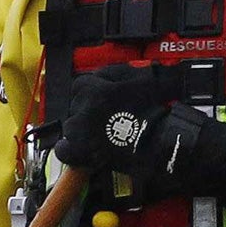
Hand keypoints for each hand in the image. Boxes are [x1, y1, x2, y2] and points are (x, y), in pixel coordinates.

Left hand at [55, 66, 225, 209]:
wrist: (161, 141)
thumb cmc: (155, 110)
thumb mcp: (139, 79)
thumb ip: (115, 73)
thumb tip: (100, 74)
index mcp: (95, 90)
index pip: (80, 86)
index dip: (91, 93)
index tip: (98, 100)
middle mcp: (84, 110)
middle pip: (76, 107)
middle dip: (87, 111)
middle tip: (104, 119)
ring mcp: (80, 133)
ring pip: (71, 127)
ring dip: (82, 130)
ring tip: (100, 134)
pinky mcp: (82, 153)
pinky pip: (64, 151)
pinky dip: (71, 150)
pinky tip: (83, 150)